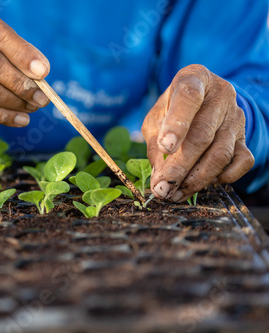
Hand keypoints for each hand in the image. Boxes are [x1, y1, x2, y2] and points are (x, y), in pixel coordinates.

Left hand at [142, 64, 253, 201]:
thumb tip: (159, 179)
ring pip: (221, 153)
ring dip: (197, 179)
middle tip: (163, 188)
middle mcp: (220, 95)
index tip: (166, 147)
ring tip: (175, 193)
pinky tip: (202, 183)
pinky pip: (242, 162)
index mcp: (194, 78)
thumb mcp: (156, 117)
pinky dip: (223, 178)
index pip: (188, 97)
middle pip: (202, 135)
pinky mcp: (244, 136)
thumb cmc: (172, 109)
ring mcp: (236, 116)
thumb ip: (155, 142)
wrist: (202, 99)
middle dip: (180, 166)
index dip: (177, 123)